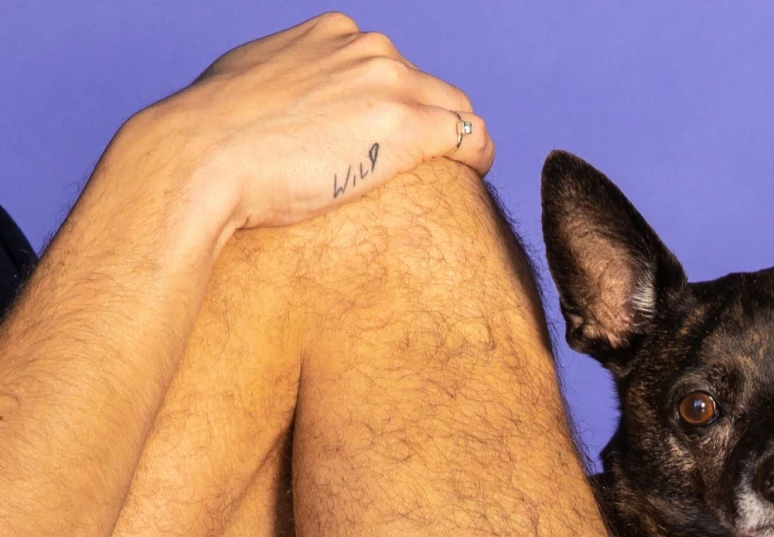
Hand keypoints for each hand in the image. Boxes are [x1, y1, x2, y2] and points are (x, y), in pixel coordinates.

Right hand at [126, 13, 494, 247]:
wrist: (204, 156)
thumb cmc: (214, 135)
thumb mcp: (250, 84)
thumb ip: (284, 84)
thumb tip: (281, 108)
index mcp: (332, 33)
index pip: (389, 64)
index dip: (397, 103)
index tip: (393, 138)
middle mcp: (367, 48)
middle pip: (429, 85)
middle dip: (433, 122)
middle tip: (431, 167)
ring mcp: (390, 84)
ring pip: (457, 109)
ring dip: (458, 141)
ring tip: (456, 177)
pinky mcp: (407, 127)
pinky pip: (471, 138)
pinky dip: (480, 156)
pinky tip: (475, 177)